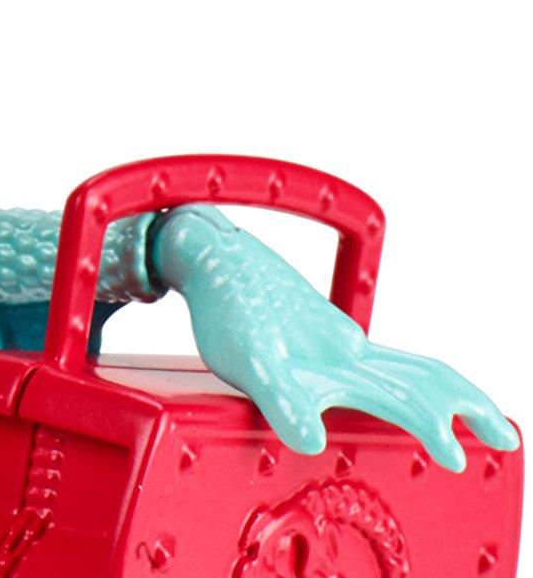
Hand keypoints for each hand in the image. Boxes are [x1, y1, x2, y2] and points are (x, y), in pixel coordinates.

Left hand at [154, 207, 518, 469]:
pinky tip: (405, 390)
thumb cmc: (225, 304)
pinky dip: (417, 378)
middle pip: (426, 373)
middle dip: (471, 405)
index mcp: (340, 357)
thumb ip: (279, 399)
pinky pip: (386, 358)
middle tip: (507, 436)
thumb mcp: (243, 360)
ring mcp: (339, 338)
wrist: (207, 251)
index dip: (433, 429)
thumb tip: (311, 439)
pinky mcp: (325, 334)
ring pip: (410, 362)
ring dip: (448, 390)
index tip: (456, 458)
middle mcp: (349, 346)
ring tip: (474, 415)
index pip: (404, 396)